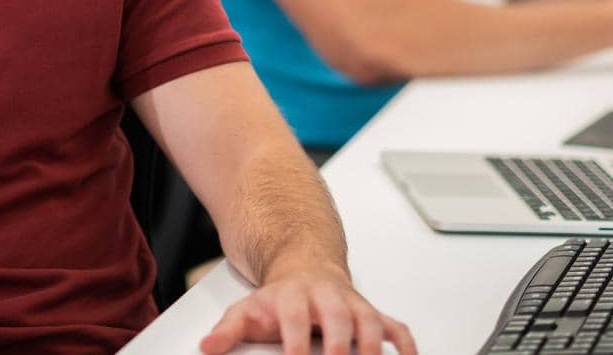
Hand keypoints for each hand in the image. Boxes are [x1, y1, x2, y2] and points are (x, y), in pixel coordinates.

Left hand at [200, 262, 415, 354]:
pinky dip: (405, 344)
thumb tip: (207, 348)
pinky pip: (396, 327)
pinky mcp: (373, 315)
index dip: (295, 341)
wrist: (305, 266)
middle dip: (340, 343)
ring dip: (374, 344)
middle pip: (337, 317)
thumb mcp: (247, 309)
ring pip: (371, 321)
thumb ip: (228, 331)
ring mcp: (353, 306)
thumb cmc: (279, 298)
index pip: (294, 317)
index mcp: (294, 296)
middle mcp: (327, 298)